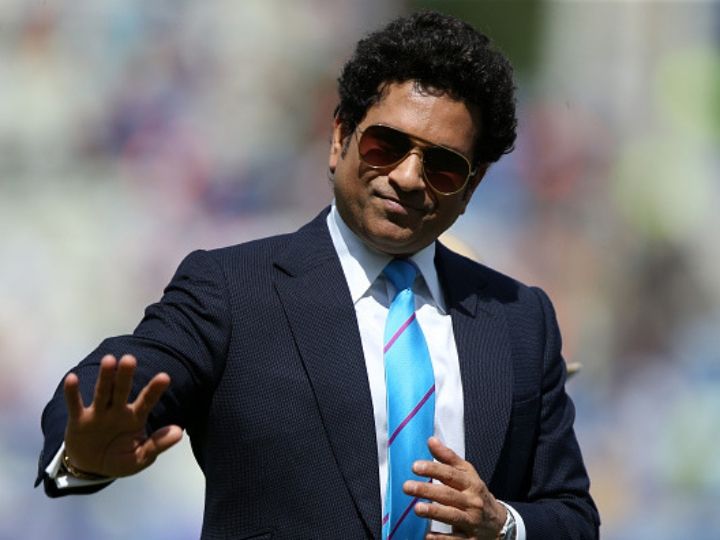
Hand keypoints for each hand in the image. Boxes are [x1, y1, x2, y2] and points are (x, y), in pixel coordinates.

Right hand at [63, 354, 182, 477]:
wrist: (92, 469)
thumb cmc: (120, 458)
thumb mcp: (140, 457)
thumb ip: (157, 444)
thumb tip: (179, 432)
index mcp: (135, 417)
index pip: (146, 401)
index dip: (154, 390)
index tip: (164, 377)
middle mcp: (118, 411)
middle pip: (122, 390)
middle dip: (126, 375)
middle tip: (130, 359)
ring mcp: (98, 414)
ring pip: (102, 392)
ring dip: (105, 377)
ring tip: (109, 360)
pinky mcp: (78, 421)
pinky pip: (75, 405)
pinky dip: (72, 393)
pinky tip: (72, 378)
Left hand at [404, 437, 506, 539]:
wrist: (498, 522)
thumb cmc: (477, 493)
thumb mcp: (467, 473)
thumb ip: (448, 457)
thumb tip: (431, 440)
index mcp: (470, 483)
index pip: (451, 474)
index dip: (433, 469)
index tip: (415, 466)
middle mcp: (471, 502)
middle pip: (449, 495)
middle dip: (428, 490)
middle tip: (407, 487)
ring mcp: (471, 521)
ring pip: (453, 516)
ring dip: (435, 512)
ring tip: (417, 508)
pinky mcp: (469, 539)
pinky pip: (455, 539)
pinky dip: (442, 539)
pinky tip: (427, 536)